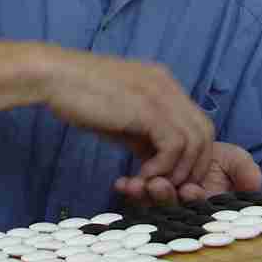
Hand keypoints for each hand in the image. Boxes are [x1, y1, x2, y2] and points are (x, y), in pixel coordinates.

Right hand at [42, 49, 214, 189]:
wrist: (55, 76)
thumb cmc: (79, 95)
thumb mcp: (120, 117)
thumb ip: (142, 134)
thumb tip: (157, 162)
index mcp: (163, 83)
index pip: (197, 123)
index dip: (191, 155)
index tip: (169, 177)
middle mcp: (168, 85)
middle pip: (206, 132)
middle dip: (192, 166)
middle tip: (167, 185)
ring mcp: (160, 94)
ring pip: (196, 140)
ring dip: (178, 170)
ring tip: (151, 181)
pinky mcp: (147, 108)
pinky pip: (174, 145)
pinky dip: (163, 167)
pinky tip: (142, 174)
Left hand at [113, 141, 261, 204]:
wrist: (190, 139)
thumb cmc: (220, 159)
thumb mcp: (236, 160)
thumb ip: (246, 171)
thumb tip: (254, 184)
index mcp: (206, 204)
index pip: (199, 206)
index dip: (194, 199)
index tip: (189, 189)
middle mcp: (184, 208)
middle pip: (173, 207)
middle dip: (164, 198)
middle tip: (156, 185)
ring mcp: (164, 202)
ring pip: (152, 203)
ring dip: (144, 194)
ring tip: (136, 183)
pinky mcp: (145, 193)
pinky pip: (136, 195)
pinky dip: (129, 189)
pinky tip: (121, 183)